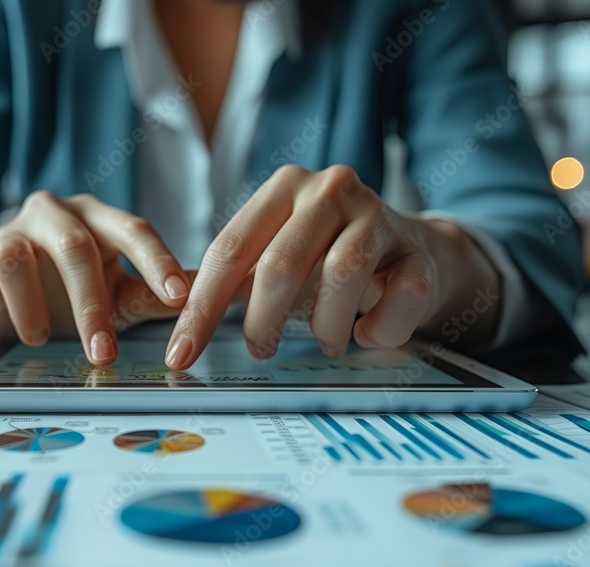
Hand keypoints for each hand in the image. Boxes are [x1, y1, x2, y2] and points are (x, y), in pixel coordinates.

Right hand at [0, 192, 190, 364]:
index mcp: (96, 219)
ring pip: (13, 255)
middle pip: (73, 247)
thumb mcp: (115, 289)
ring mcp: (3, 234)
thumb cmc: (69, 286)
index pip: (133, 229)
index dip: (157, 261)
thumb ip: (154, 293)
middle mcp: (51, 216)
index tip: (180, 298)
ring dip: (28, 305)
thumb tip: (216, 296)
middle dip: (90, 305)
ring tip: (37, 340)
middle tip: (102, 352)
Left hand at [164, 165, 501, 369]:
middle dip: (261, 322)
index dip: (201, 308)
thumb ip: (231, 276)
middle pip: (281, 265)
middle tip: (259, 350)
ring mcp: (379, 216)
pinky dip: (378, 330)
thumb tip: (170, 304)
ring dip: (326, 326)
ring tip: (325, 341)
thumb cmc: (330, 257)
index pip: (230, 250)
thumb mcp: (276, 254)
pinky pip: (398, 300)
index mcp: (285, 188)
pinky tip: (368, 332)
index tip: (181, 354)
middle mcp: (331, 190)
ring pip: (342, 277)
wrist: (415, 251)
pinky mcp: (419, 252)